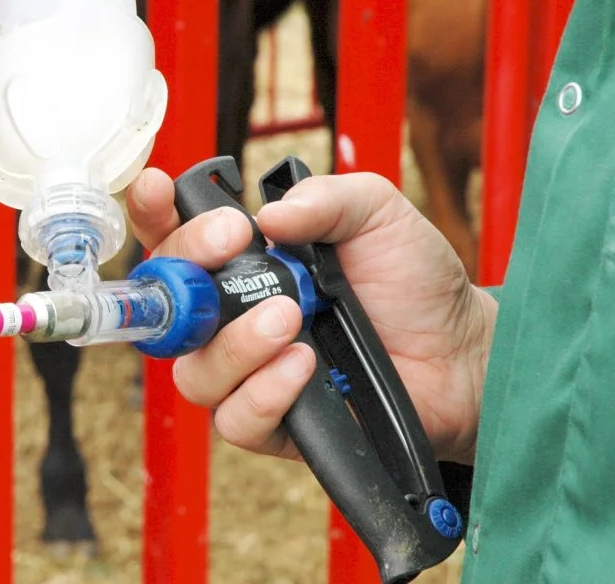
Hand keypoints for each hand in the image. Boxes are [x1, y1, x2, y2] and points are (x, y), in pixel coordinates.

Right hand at [125, 167, 496, 465]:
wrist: (460, 352)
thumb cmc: (414, 282)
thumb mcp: (376, 213)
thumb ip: (325, 198)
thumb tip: (269, 215)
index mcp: (245, 263)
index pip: (176, 240)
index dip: (154, 216)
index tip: (158, 190)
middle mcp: (233, 318)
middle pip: (167, 307)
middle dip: (187, 273)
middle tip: (233, 246)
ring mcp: (248, 374)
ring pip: (194, 372)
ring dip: (234, 342)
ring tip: (289, 317)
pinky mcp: (272, 424)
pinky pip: (235, 419)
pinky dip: (263, 392)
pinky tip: (304, 366)